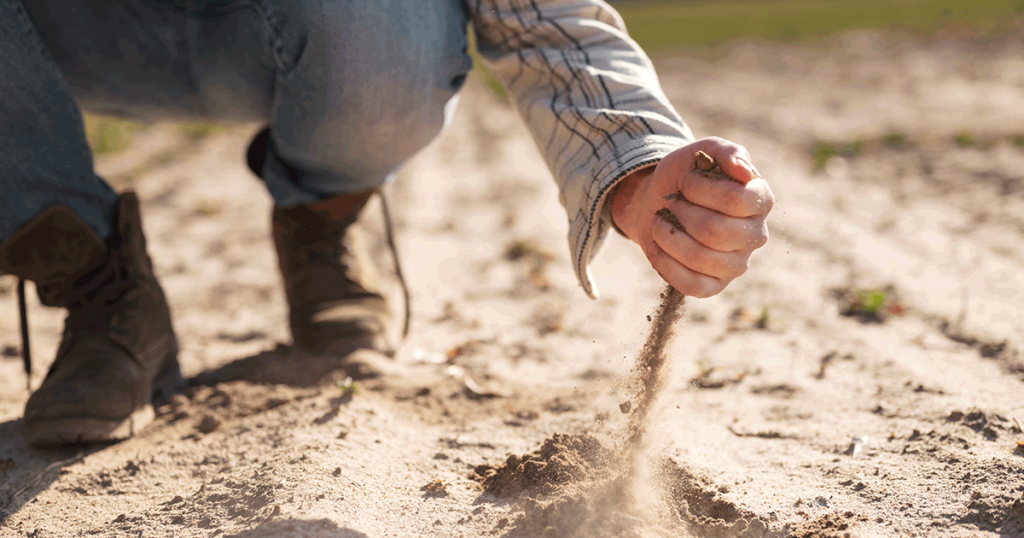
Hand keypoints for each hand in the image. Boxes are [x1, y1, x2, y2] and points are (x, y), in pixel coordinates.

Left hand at [610, 137, 773, 297]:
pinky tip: (658, 247)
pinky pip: (692, 285)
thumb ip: (728, 153)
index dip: (699, 188)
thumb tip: (744, 171)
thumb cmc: (686, 175)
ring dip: (668, 236)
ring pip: (700, 258)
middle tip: (673, 203)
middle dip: (681, 213)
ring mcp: (737, 264)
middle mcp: (756, 235)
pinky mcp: (715, 285)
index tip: (685, 180)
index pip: (734, 200)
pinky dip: (666, 264)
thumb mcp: (704, 151)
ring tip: (660, 222)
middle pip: (714, 231)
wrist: (659, 201)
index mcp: (761, 200)